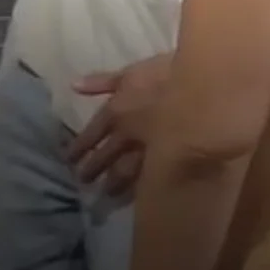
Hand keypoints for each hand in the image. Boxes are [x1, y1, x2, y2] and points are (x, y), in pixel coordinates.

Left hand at [69, 53, 172, 195]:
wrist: (201, 92)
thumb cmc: (166, 74)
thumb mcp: (132, 72)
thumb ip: (102, 81)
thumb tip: (73, 86)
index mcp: (116, 111)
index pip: (92, 133)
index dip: (80, 146)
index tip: (69, 159)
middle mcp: (126, 136)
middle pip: (105, 157)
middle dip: (93, 169)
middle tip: (82, 182)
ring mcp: (145, 153)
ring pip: (124, 173)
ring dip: (114, 184)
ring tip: (107, 194)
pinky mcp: (166, 164)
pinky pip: (148, 180)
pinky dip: (139, 188)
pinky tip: (136, 196)